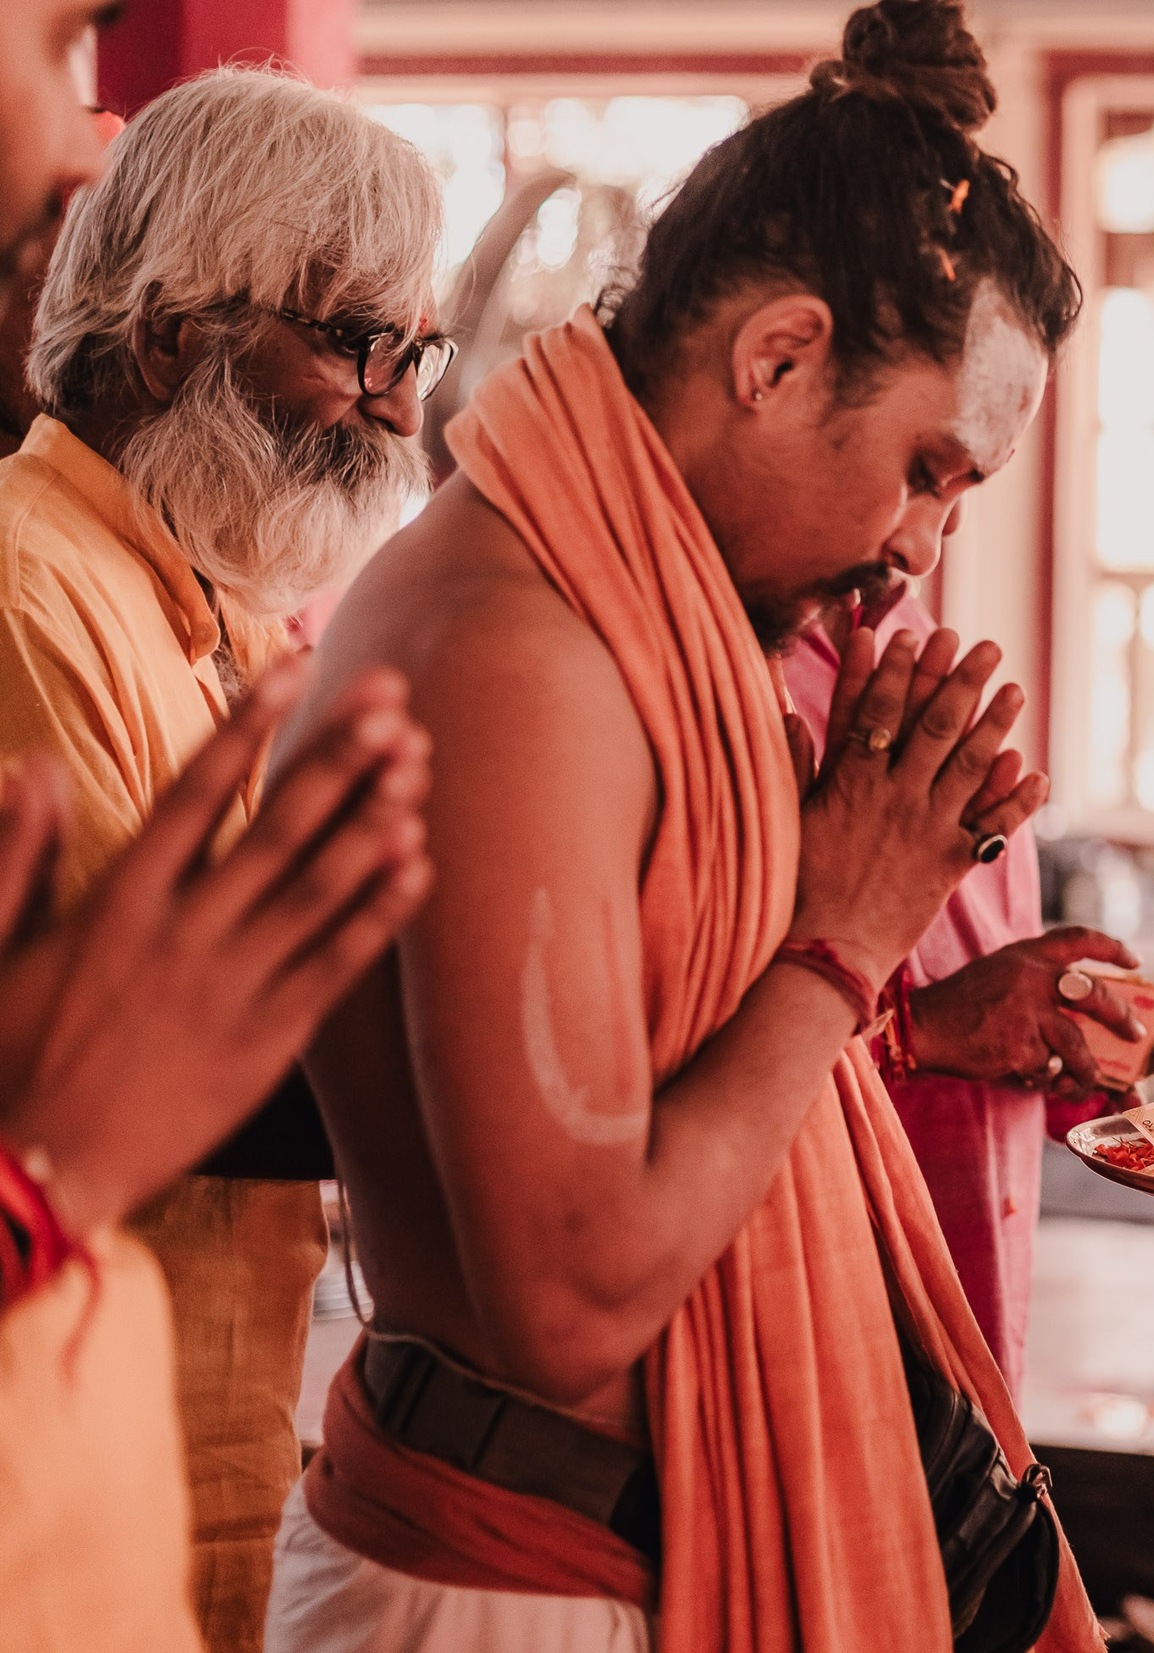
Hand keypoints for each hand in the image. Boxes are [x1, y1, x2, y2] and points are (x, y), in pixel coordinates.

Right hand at [0, 659, 433, 1237]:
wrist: (25, 1178)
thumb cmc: (3, 1055)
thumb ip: (16, 852)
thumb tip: (31, 766)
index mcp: (117, 903)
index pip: (197, 790)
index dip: (252, 723)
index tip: (297, 664)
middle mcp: (183, 936)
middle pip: (277, 826)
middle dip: (339, 755)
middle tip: (395, 698)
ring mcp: (231, 989)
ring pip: (319, 888)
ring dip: (374, 820)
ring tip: (420, 762)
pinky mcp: (267, 1043)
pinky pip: (337, 966)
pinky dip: (379, 913)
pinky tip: (421, 864)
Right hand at [790, 626, 1046, 989]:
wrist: (823, 953)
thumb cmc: (797, 889)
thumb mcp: (789, 820)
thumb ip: (795, 766)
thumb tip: (786, 715)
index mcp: (849, 782)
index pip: (876, 712)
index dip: (895, 671)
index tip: (911, 635)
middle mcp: (893, 797)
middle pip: (933, 727)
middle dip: (959, 681)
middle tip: (984, 646)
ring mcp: (926, 829)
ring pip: (968, 765)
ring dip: (995, 724)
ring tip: (1014, 689)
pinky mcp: (949, 864)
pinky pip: (993, 825)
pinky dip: (1017, 799)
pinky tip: (1036, 771)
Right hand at [907, 927, 1153, 1098]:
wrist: (924, 1027)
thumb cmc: (961, 1002)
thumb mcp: (999, 970)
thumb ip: (1034, 976)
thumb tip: (1080, 998)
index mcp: (1028, 954)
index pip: (1078, 938)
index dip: (1111, 948)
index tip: (1136, 961)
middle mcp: (1032, 977)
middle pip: (1095, 995)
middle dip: (1121, 1017)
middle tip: (1137, 1033)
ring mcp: (1027, 1012)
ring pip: (1076, 1044)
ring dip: (1087, 1068)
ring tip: (1089, 1079)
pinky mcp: (1018, 1046)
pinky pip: (1047, 1068)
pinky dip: (1045, 1078)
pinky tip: (1032, 1078)